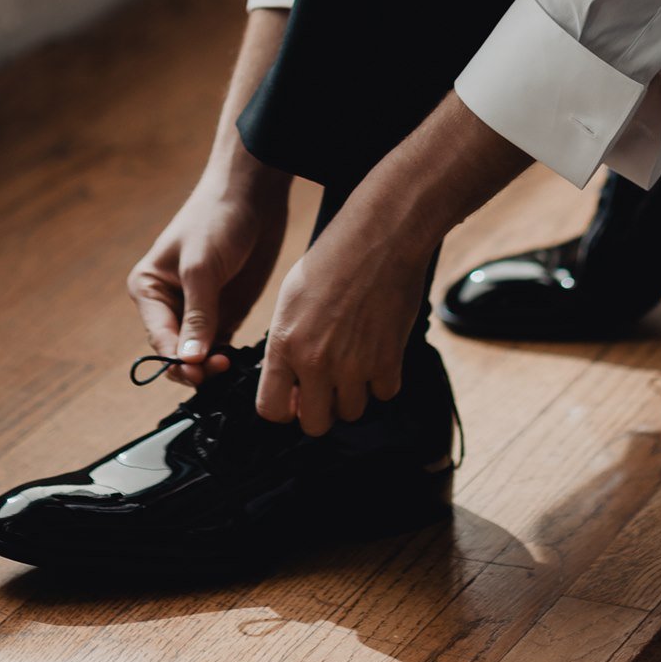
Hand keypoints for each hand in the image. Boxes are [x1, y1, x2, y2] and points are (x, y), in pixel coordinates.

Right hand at [127, 169, 288, 388]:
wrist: (253, 192)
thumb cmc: (217, 218)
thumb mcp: (202, 266)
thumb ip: (198, 314)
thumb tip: (189, 360)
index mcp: (149, 288)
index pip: (159, 336)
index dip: (175, 359)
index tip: (197, 372)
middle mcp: (170, 303)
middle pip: (176, 351)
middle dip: (193, 366)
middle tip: (216, 370)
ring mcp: (199, 309)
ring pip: (198, 354)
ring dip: (211, 365)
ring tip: (229, 365)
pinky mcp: (225, 311)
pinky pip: (221, 345)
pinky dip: (227, 357)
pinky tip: (238, 361)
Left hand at [254, 199, 435, 435]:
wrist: (380, 237)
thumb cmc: (333, 257)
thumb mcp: (291, 298)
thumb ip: (286, 344)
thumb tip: (290, 378)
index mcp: (286, 344)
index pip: (271, 410)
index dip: (282, 409)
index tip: (293, 399)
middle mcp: (317, 362)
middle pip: (315, 425)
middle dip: (318, 410)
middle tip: (325, 387)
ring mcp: (355, 365)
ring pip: (352, 413)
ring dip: (352, 395)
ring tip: (353, 364)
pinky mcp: (389, 360)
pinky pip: (384, 394)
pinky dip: (382, 380)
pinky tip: (377, 354)